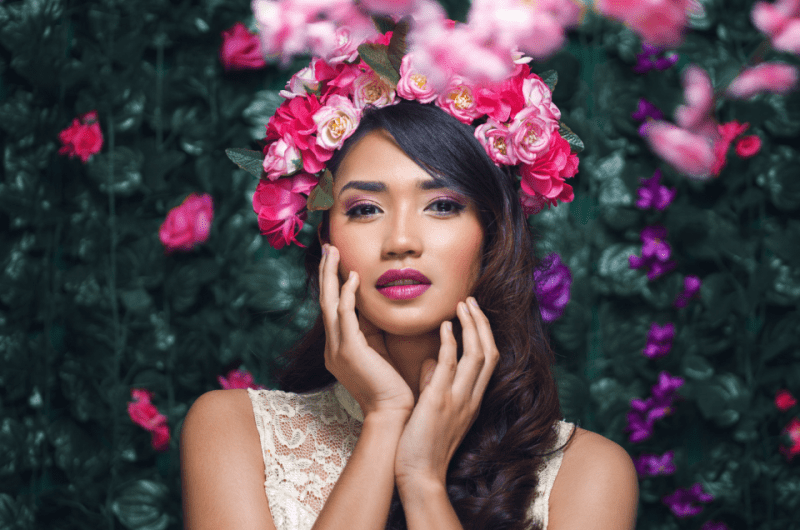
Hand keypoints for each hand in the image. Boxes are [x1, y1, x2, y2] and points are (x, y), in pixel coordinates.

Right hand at [319, 244, 414, 418]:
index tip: (337, 261)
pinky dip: (347, 294)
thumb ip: (374, 330)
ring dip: (331, 275)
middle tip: (328, 247)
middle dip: (326, 273)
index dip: (334, 283)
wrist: (393, 414)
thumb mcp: (380, 351)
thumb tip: (377, 307)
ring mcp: (337, 348)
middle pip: (325, 301)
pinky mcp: (349, 349)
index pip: (334, 309)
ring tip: (333, 252)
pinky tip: (352, 277)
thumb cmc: (392, 386)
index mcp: (339, 348)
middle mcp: (333, 347)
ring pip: (330, 303)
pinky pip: (344, 314)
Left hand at [394, 297, 499, 488]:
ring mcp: (458, 399)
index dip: (484, 333)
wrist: (419, 475)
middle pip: (490, 352)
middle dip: (482, 323)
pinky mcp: (440, 401)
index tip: (473, 313)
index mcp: (472, 399)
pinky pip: (451, 365)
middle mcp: (471, 397)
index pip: (489, 360)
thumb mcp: (435, 409)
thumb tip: (431, 360)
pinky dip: (451, 342)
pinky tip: (445, 326)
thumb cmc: (422, 444)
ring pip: (478, 354)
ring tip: (462, 305)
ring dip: (472, 326)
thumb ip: (435, 382)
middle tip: (471, 301)